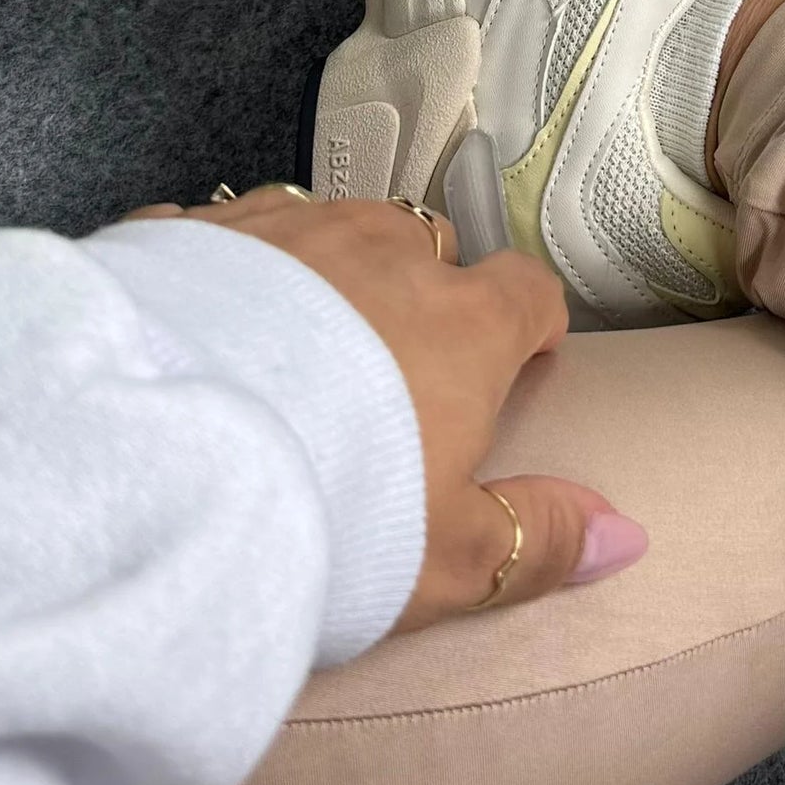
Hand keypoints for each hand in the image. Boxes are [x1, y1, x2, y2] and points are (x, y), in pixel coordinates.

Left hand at [131, 188, 644, 629]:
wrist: (153, 463)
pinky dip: (228, 271)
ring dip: (325, 275)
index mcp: (462, 323)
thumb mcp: (445, 558)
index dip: (527, 328)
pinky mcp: (189, 229)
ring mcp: (284, 226)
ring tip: (285, 350)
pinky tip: (200, 329)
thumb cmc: (326, 516)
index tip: (513, 367)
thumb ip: (540, 538)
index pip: (527, 291)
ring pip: (329, 229)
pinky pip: (226, 235)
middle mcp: (383, 251)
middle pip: (426, 250)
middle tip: (383, 376)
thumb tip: (630, 536)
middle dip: (418, 295)